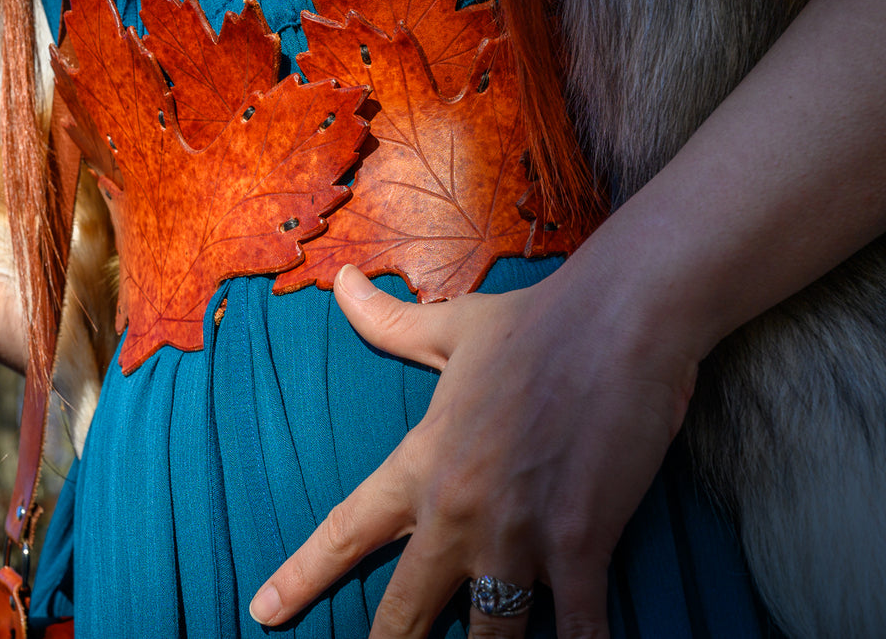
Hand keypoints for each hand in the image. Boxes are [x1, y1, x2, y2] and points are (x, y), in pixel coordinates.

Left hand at [249, 263, 698, 637]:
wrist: (621, 316)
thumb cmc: (538, 321)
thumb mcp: (453, 327)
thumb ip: (392, 324)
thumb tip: (341, 284)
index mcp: (420, 463)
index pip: (344, 532)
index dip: (301, 578)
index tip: (264, 612)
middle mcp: (456, 511)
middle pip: (405, 610)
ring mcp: (518, 534)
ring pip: (489, 638)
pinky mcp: (581, 544)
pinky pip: (576, 629)